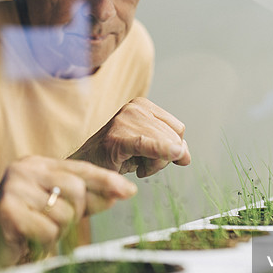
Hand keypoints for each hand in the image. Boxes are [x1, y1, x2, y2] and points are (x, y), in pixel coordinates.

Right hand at [0, 156, 135, 272]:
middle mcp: (23, 170)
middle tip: (52, 228)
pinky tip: (26, 243)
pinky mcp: (7, 211)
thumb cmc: (19, 234)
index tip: (128, 191)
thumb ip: (84, 201)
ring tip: (34, 236)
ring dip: (55, 233)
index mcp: (35, 165)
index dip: (105, 181)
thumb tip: (119, 192)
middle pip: (76, 190)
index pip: (79, 169)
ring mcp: (13, 188)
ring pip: (63, 213)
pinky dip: (43, 244)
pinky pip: (48, 230)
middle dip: (74, 215)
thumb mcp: (56, 212)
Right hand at [71, 97, 190, 177]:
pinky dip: (158, 154)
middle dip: (164, 159)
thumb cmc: (116, 156)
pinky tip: (147, 167)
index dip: (174, 149)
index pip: (177, 129)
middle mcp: (134, 108)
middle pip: (173, 138)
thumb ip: (170, 147)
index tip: (156, 158)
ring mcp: (124, 121)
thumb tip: (185, 156)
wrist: (87, 166)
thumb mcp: (148, 147)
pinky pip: (148, 146)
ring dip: (154, 165)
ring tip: (135, 165)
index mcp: (143, 105)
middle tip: (142, 164)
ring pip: (164, 145)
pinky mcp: (117, 137)